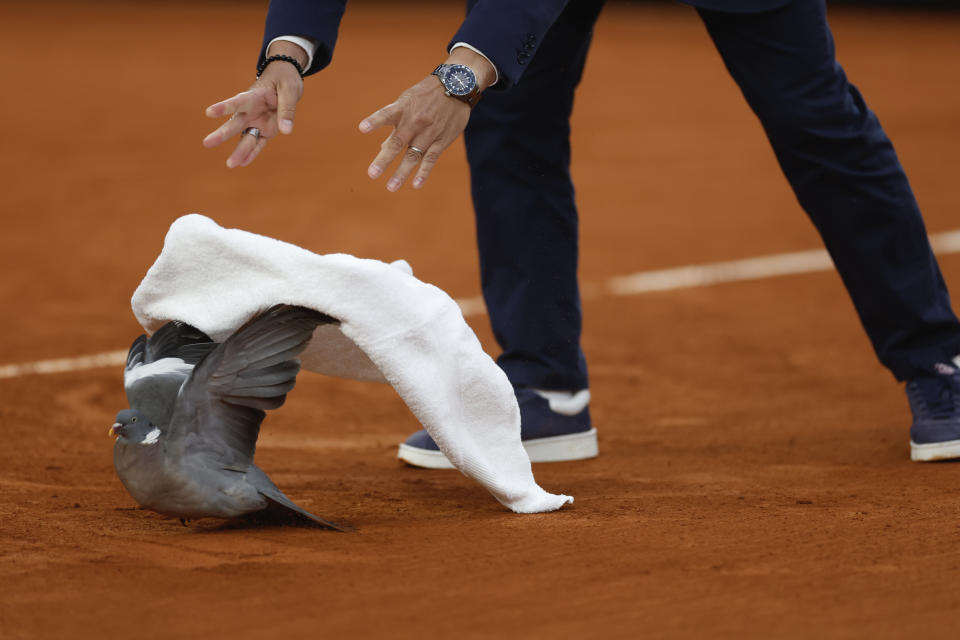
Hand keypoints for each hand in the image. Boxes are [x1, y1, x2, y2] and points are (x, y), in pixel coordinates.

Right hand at [202, 45, 305, 167]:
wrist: (284, 80)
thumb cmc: (284, 81)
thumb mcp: (290, 90)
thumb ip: (287, 109)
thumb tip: (286, 131)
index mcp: (254, 96)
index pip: (237, 102)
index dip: (224, 107)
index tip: (209, 112)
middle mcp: (251, 111)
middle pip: (235, 124)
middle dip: (222, 134)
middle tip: (206, 143)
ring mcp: (256, 121)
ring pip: (246, 138)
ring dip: (239, 151)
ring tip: (230, 165)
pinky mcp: (265, 130)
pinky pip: (258, 143)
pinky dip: (252, 154)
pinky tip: (242, 164)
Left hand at [358, 76, 470, 190]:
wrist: (457, 86)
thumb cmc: (425, 96)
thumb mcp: (407, 102)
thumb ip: (395, 125)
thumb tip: (383, 148)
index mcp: (403, 109)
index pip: (386, 114)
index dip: (374, 121)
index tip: (362, 128)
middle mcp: (415, 121)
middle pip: (398, 142)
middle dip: (384, 159)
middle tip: (372, 174)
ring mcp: (429, 132)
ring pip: (413, 155)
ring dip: (402, 172)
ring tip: (391, 187)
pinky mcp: (442, 140)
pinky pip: (431, 158)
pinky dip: (423, 172)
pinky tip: (416, 184)